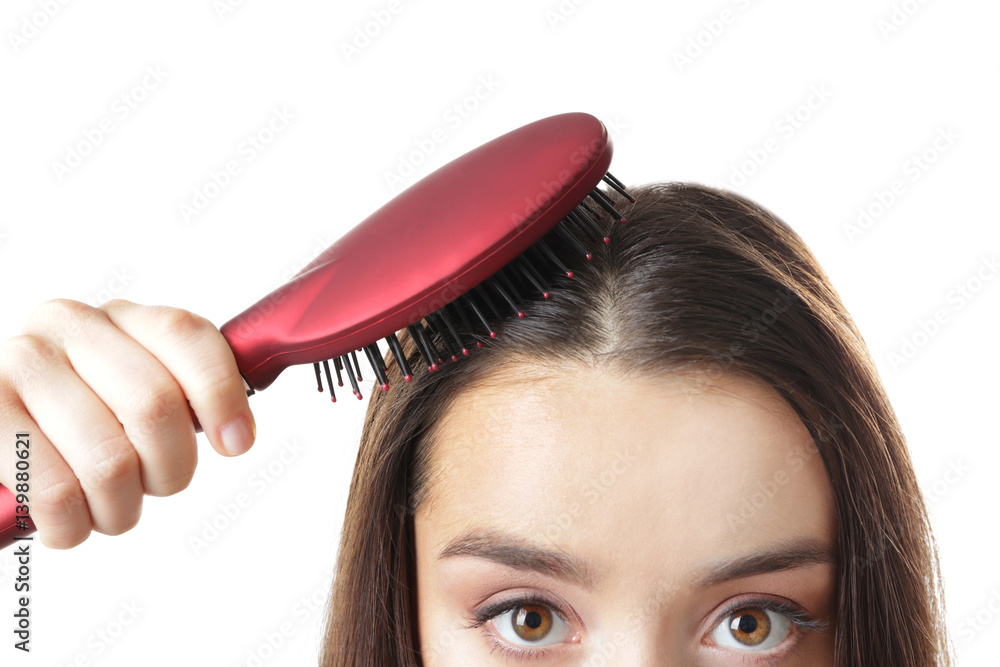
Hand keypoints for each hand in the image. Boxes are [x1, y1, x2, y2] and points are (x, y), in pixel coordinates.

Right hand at [0, 298, 254, 548]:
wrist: (0, 432)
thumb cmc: (82, 421)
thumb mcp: (139, 394)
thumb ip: (187, 396)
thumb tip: (237, 434)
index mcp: (123, 316)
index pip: (188, 337)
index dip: (221, 396)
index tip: (236, 444)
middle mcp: (70, 325)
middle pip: (155, 406)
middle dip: (169, 470)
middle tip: (155, 487)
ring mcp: (20, 365)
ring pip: (109, 460)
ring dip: (120, 509)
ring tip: (109, 510)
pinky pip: (54, 492)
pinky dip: (72, 526)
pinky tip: (68, 522)